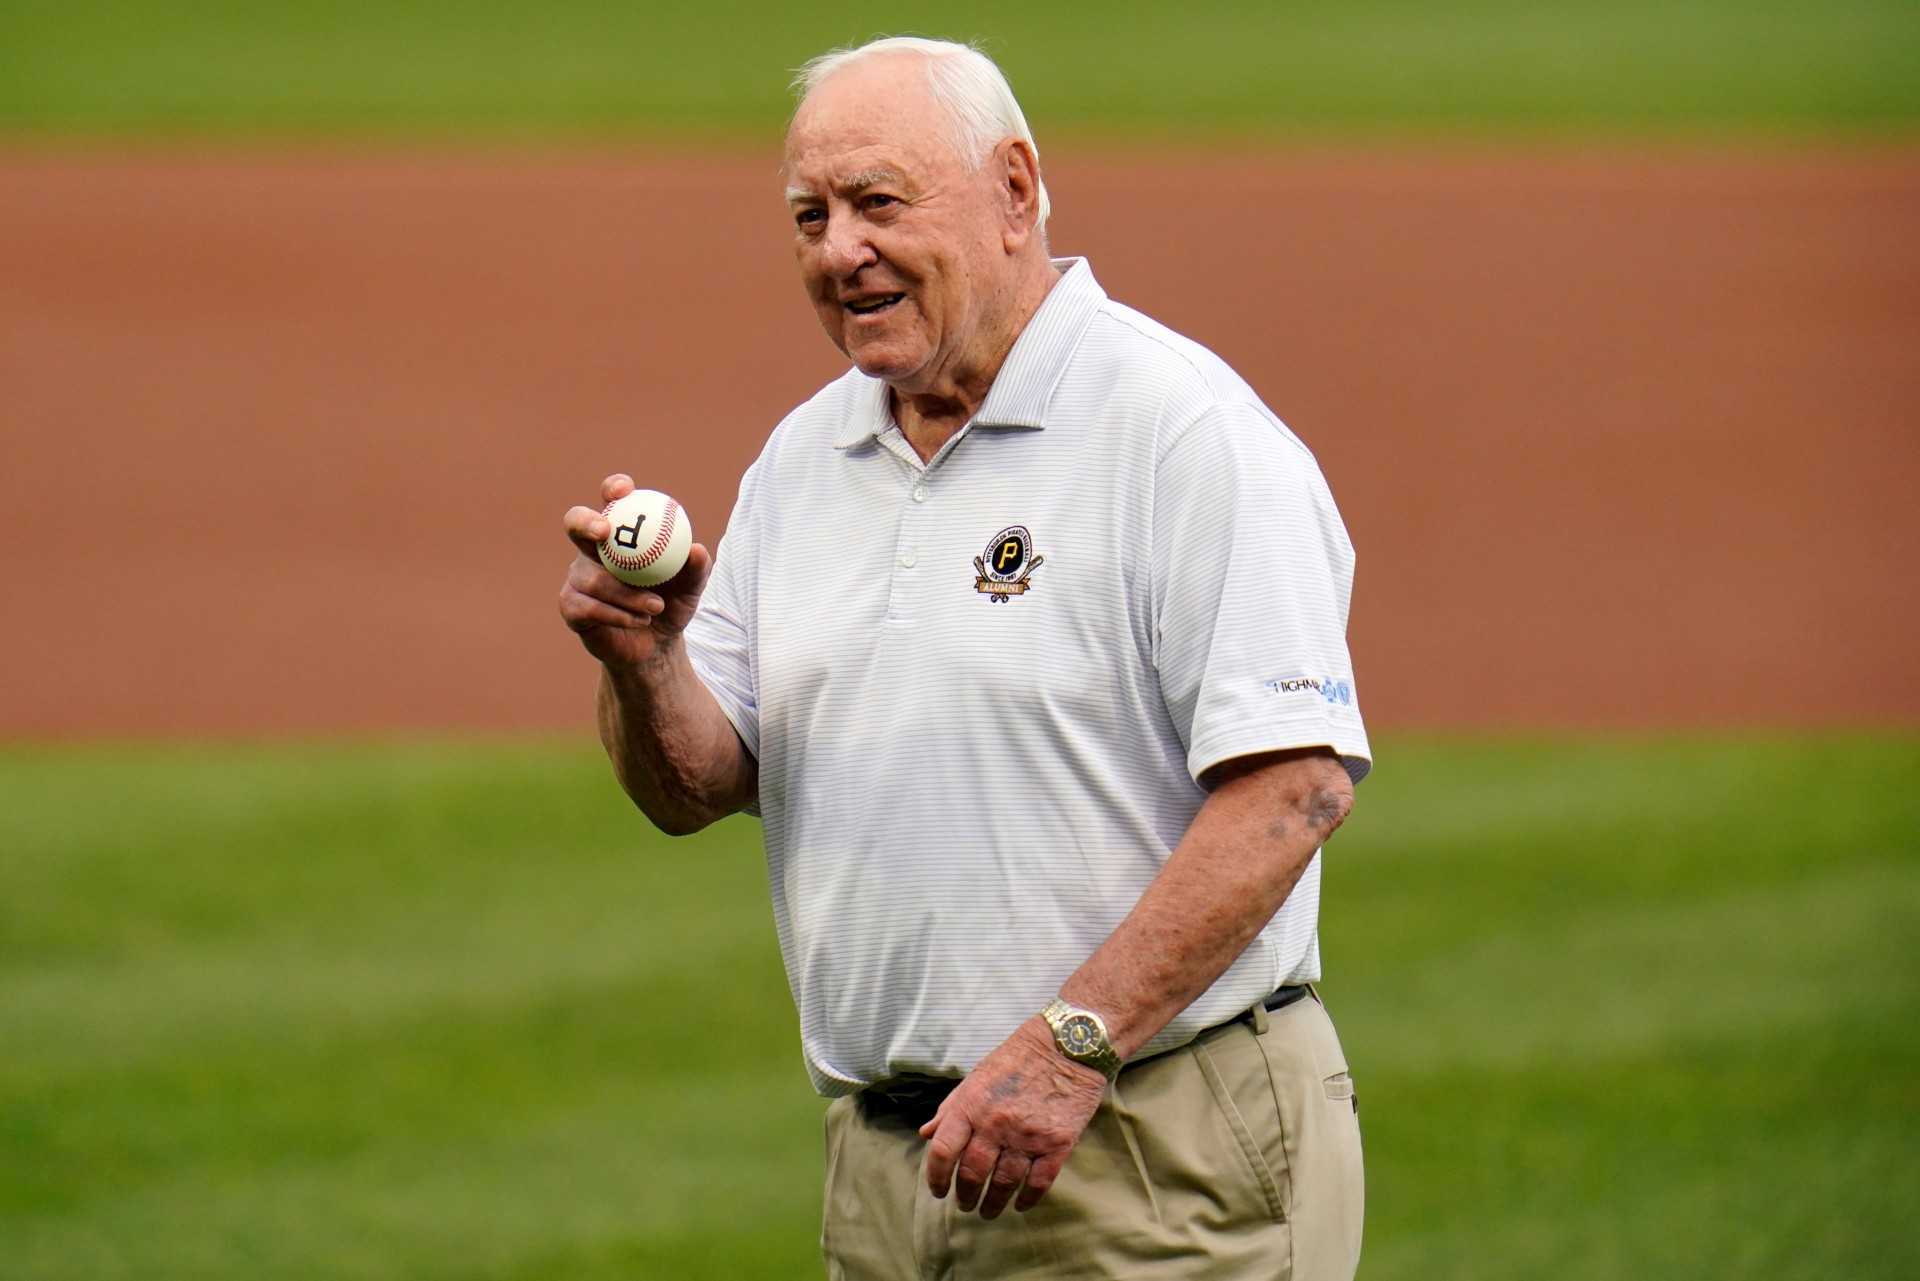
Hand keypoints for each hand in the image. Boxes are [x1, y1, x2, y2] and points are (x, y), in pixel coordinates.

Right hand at [559, 473, 712, 668]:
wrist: (657, 645)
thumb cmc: (672, 604)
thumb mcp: (692, 587)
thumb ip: (696, 568)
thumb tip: (696, 549)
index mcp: (621, 533)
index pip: (613, 501)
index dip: (613, 488)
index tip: (623, 491)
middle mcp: (593, 550)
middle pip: (575, 523)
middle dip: (585, 521)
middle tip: (604, 531)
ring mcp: (578, 577)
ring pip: (592, 578)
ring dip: (626, 594)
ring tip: (656, 606)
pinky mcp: (571, 606)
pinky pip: (588, 607)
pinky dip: (618, 615)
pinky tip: (639, 620)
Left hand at [919, 1017, 1107, 1218]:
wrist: (1069, 1044)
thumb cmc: (1019, 1057)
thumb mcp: (978, 1075)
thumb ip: (952, 1107)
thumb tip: (927, 1134)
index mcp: (972, 1105)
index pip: (944, 1151)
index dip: (937, 1177)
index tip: (939, 1191)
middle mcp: (996, 1124)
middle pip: (973, 1173)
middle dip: (966, 1196)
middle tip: (966, 1205)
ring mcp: (1028, 1136)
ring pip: (1004, 1183)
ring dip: (994, 1203)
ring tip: (989, 1210)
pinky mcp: (1057, 1144)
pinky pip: (1039, 1182)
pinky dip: (1027, 1199)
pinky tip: (1020, 1205)